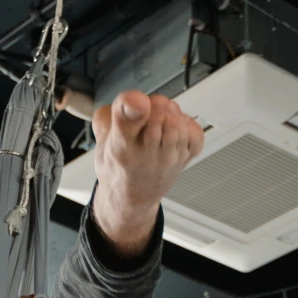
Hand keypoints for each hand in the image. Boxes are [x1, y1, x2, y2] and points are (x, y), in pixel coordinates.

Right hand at [90, 90, 204, 257]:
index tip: (138, 100)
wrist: (132, 196)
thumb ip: (107, 114)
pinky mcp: (185, 160)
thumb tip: (130, 101)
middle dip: (154, 103)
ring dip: (171, 112)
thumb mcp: (101, 137)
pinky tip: (175, 130)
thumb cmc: (118, 164)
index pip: (128, 121)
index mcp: (120, 146)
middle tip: (147, 110)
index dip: (133, 104)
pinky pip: (195, 133)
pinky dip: (188, 125)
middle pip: (160, 114)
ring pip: (177, 121)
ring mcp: (168, 159)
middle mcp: (146, 154)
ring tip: (160, 119)